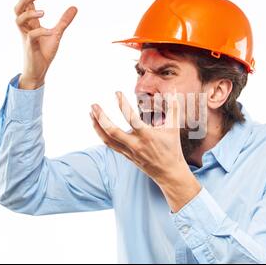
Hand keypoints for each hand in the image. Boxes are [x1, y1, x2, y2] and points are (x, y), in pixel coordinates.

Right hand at [14, 0, 77, 88]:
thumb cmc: (43, 52)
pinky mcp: (30, 46)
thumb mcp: (57, 34)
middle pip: (18, 8)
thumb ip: (64, 21)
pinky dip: (42, 31)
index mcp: (31, 24)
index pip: (28, 4)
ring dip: (30, 14)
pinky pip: (32, 36)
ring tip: (43, 11)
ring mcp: (26, 37)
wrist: (39, 70)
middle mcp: (26, 28)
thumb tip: (74, 7)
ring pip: (19, 20)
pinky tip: (51, 31)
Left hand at [89, 92, 200, 211]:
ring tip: (91, 113)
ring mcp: (129, 151)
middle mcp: (135, 144)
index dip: (123, 105)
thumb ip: (173, 108)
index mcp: (147, 135)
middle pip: (112, 131)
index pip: (131, 118)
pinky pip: (110, 144)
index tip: (117, 93)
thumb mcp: (174, 128)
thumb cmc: (172, 148)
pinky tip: (97, 124)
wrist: (168, 173)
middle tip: (93, 105)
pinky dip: (101, 134)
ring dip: (97, 126)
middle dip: (101, 117)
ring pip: (107, 139)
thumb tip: (174, 91)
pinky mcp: (126, 155)